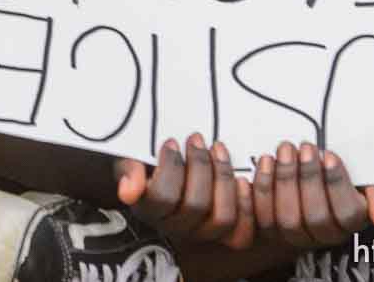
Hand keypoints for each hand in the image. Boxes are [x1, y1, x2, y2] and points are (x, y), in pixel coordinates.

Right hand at [116, 134, 255, 248]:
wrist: (159, 170)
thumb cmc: (146, 161)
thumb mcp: (129, 160)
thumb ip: (128, 172)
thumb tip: (128, 191)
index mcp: (148, 211)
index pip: (162, 197)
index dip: (170, 167)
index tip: (170, 141)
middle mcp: (174, 228)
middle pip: (195, 205)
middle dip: (200, 166)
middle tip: (197, 138)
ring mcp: (200, 234)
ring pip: (221, 218)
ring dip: (223, 179)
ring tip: (218, 149)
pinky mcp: (224, 233)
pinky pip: (241, 234)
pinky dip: (245, 206)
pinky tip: (241, 179)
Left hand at [251, 142, 373, 248]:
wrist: (316, 173)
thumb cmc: (345, 174)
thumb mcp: (369, 179)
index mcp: (352, 224)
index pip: (348, 213)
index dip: (337, 185)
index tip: (330, 155)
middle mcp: (325, 236)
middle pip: (316, 217)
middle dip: (309, 179)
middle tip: (305, 147)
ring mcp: (296, 236)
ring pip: (287, 219)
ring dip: (284, 180)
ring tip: (285, 150)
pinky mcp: (270, 229)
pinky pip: (261, 216)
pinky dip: (260, 188)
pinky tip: (265, 161)